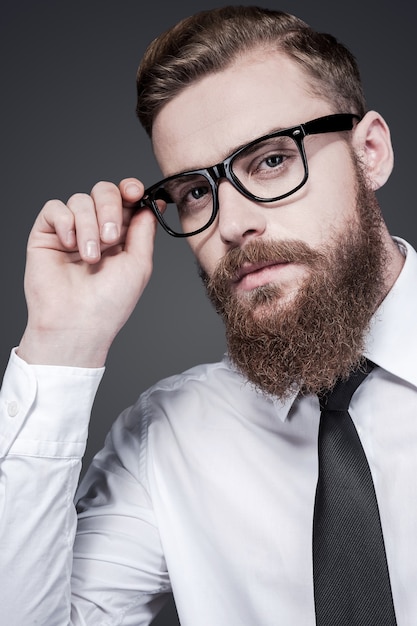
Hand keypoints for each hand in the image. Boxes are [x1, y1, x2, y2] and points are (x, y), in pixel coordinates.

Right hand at [17, 178, 156, 366]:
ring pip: (80, 199)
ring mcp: (71, 231)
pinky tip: (69, 245)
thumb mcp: (139, 264)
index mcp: (121, 235)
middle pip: (104, 191)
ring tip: (89, 257)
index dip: (130, 189)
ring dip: (88, 226)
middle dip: (110, 207)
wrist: (77, 323)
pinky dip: (65, 222)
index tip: (135, 192)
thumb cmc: (109, 303)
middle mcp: (96, 229)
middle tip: (111, 238)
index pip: (126, 199)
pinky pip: (55, 208)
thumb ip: (144, 230)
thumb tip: (152, 202)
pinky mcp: (46, 234)